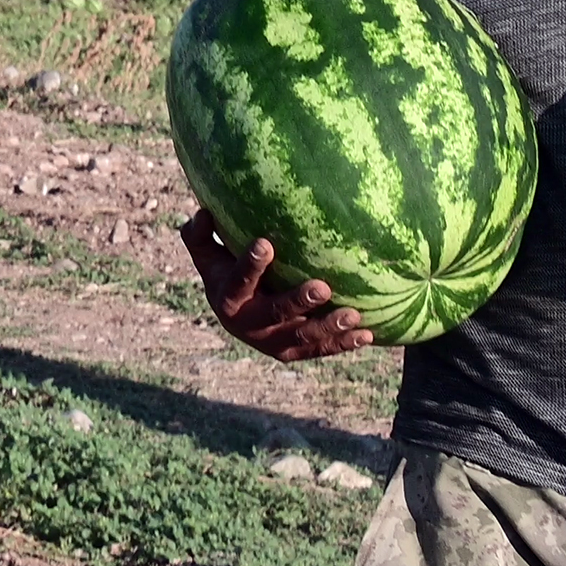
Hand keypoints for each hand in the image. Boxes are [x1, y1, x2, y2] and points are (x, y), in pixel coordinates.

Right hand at [179, 209, 371, 359]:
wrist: (235, 315)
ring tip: (353, 314)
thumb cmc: (225, 272)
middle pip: (275, 314)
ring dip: (328, 327)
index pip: (238, 281)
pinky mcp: (293, 352)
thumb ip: (200, 235)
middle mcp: (249, 324)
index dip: (250, 266)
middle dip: (299, 302)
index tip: (265, 244)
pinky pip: (319, 350)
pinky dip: (342, 344)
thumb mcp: (207, 255)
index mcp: (228, 298)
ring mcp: (272, 341)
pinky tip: (365, 335)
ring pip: (302, 337)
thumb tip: (203, 213)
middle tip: (323, 286)